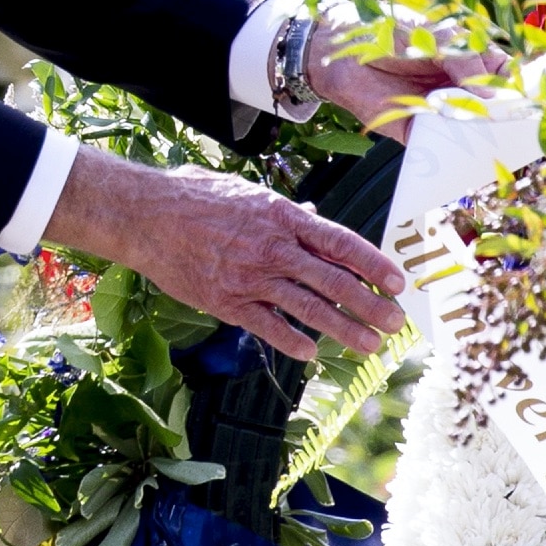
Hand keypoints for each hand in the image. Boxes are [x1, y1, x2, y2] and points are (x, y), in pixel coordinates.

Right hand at [42, 146, 406, 361]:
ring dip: (344, 330)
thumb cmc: (197, 197)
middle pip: (334, 282)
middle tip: (395, 322)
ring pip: (309, 309)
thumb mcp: (248, 193)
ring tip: (369, 344)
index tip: (397, 281)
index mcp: (282, 217)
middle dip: (370, 305)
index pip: (340, 242)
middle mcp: (273, 249)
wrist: (148, 215)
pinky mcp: (228, 302)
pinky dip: (293, 341)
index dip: (372, 264)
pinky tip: (313, 352)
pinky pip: (269, 327)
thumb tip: (313, 218)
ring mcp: (252, 278)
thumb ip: (284, 212)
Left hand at [305, 6, 509, 143]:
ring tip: (498, 144)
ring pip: (470, 131)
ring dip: (482, 138)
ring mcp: (440, 110)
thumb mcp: (434, 37)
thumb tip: (490, 97)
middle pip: (491, 109)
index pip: (504, 75)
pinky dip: (452, 151)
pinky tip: (462, 151)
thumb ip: (464, 61)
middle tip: (522, 129)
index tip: (534, 98)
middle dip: (506, 119)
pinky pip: (440, 146)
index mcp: (468, 59)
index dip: (519, 86)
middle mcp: (458, 87)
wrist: (340, 47)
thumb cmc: (390, 30)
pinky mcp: (416, 131)